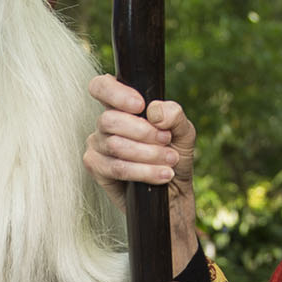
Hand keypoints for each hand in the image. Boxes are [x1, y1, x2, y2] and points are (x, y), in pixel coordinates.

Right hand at [84, 73, 198, 272]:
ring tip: (170, 161)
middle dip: (143, 132)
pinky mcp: (97, 169)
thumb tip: (155, 112)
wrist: (174, 194)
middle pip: (109, 119)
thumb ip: (174, 115)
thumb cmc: (174, 158)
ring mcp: (97, 146)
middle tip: (166, 141)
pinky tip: (162, 174)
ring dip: (148, 154)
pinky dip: (142, 171)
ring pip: (115, 145)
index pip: (101, 87)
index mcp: (122, 107)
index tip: (140, 106)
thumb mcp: (183, 132)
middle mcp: (105, 124)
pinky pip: (116, 168)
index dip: (115, 93)